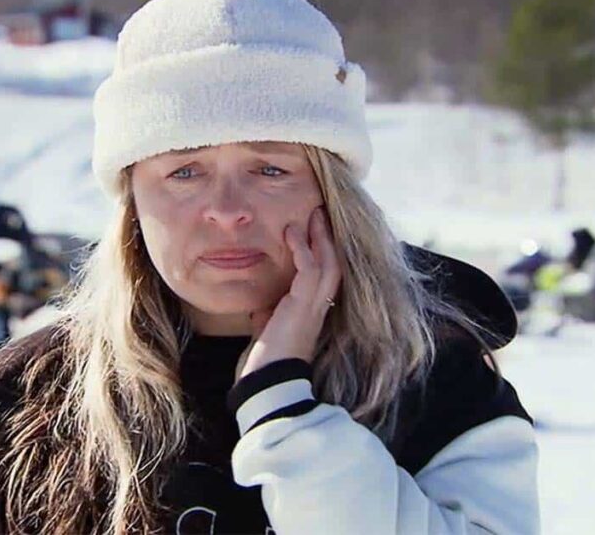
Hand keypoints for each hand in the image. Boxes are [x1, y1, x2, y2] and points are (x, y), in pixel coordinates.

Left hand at [236, 206, 341, 381]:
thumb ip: (269, 313)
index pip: (324, 276)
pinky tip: (291, 233)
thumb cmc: (264, 360)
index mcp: (312, 312)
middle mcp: (319, 308)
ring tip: (313, 215)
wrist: (264, 381)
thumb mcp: (268, 329)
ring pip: (328, 263)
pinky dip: (301, 249)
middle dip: (328, 238)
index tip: (313, 230)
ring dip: (320, 237)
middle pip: (334, 264)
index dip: (323, 252)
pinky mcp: (303, 306)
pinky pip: (308, 270)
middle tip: (320, 213)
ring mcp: (314, 307)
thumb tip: (260, 305)